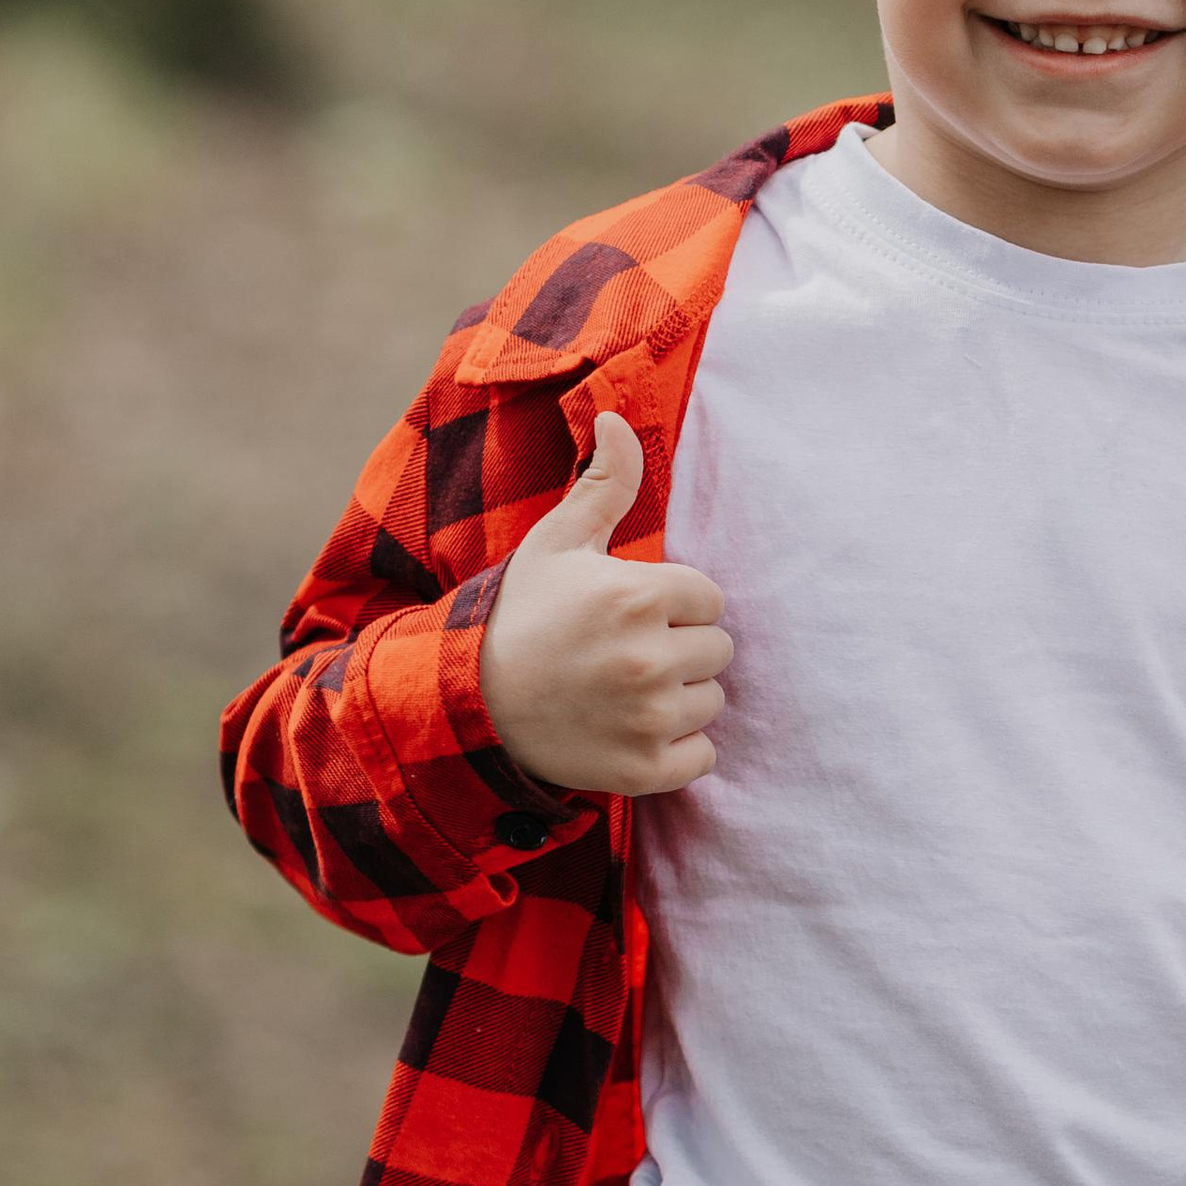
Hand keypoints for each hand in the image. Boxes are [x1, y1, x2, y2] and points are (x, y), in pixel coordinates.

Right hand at [477, 413, 731, 797]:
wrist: (468, 704)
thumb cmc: (520, 615)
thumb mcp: (557, 543)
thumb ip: (604, 483)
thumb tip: (618, 415)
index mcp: (638, 595)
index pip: (709, 599)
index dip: (673, 604)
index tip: (628, 613)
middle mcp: (650, 659)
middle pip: (717, 651)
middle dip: (680, 649)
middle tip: (623, 653)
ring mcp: (648, 718)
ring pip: (711, 702)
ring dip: (679, 698)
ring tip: (622, 691)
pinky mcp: (645, 770)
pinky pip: (702, 756)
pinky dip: (676, 749)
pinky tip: (631, 730)